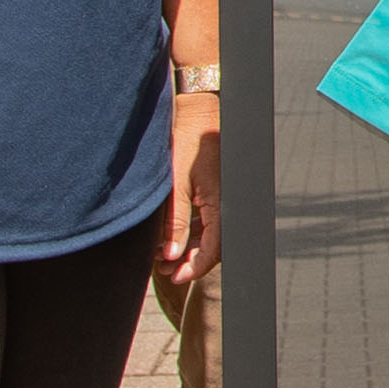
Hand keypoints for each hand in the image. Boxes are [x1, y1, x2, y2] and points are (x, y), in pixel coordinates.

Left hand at [161, 92, 222, 288]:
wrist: (199, 111)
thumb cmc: (188, 141)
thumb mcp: (176, 183)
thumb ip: (174, 221)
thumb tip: (170, 254)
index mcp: (220, 203)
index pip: (213, 249)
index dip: (194, 267)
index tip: (174, 276)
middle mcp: (226, 202)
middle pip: (213, 246)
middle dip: (188, 260)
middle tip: (165, 269)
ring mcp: (222, 196)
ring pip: (209, 234)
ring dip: (188, 247)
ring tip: (162, 254)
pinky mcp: (215, 190)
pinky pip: (207, 220)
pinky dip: (191, 231)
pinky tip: (170, 235)